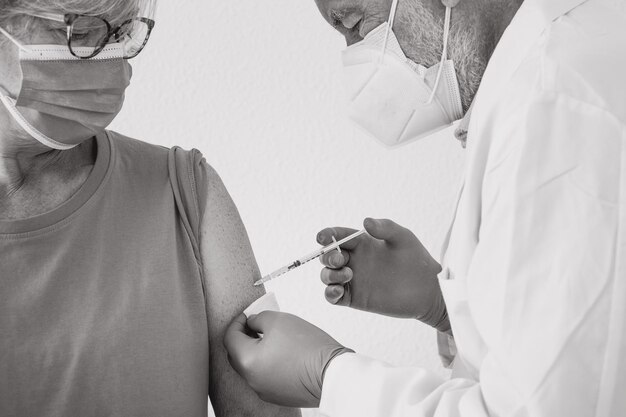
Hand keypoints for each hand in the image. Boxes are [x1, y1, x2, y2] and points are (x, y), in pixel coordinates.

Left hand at [224, 311, 353, 407]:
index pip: (230, 338)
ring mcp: (265, 390)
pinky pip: (266, 376)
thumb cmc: (307, 346)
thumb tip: (252, 323)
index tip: (247, 315)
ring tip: (273, 338)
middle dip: (245, 337)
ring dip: (257, 351)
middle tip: (257, 324)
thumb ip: (259, 319)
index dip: (237, 322)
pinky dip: (269, 364)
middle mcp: (251, 380)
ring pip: (252, 366)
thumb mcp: (279, 320)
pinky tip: (284, 353)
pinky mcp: (279, 395)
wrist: (333, 374)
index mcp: (247, 361)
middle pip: (238, 355)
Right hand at [318, 218, 449, 332]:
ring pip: (327, 276)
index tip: (323, 237)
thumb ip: (385, 227)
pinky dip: (329, 294)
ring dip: (329, 274)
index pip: (338, 236)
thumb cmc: (417, 260)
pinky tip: (338, 291)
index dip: (327, 235)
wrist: (428, 289)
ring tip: (348, 275)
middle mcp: (354, 261)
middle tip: (340, 259)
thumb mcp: (403, 238)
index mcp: (362, 244)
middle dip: (327, 256)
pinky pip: (333, 297)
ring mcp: (353, 280)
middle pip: (328, 256)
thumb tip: (365, 222)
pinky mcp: (355, 299)